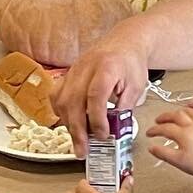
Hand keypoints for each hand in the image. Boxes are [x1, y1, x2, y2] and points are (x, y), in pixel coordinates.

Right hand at [56, 27, 153, 154]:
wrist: (124, 41)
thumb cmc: (130, 63)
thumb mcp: (136, 86)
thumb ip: (124, 109)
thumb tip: (114, 133)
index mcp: (107, 67)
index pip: (96, 95)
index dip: (97, 118)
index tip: (103, 135)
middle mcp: (86, 67)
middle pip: (74, 100)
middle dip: (77, 130)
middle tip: (83, 150)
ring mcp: (74, 70)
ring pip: (62, 100)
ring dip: (68, 124)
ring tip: (78, 141)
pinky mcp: (68, 74)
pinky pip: (56, 94)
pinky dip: (59, 112)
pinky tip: (68, 122)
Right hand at [147, 97, 192, 177]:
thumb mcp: (180, 162)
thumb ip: (164, 154)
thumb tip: (152, 148)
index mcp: (183, 133)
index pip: (164, 128)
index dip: (154, 130)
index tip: (150, 132)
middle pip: (175, 115)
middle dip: (164, 117)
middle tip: (158, 120)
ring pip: (188, 110)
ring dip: (178, 111)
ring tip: (174, 113)